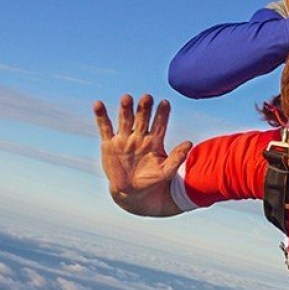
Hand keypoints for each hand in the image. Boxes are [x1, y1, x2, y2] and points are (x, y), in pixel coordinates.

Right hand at [93, 94, 191, 216]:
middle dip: (144, 108)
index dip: (162, 114)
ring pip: (125, 120)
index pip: (160, 124)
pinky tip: (98, 104)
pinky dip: (101, 116)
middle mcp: (140, 135)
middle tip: (147, 98)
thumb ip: (177, 158)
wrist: (131, 192)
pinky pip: (105, 128)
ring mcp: (124, 138)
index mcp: (154, 140)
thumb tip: (190, 143)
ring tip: (126, 98)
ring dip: (126, 109)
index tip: (165, 103)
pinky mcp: (109, 143)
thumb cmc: (151, 180)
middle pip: (142, 118)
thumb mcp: (166, 171)